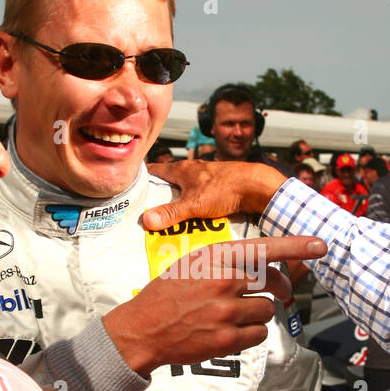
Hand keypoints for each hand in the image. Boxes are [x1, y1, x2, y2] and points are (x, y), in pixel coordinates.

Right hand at [103, 237, 325, 375]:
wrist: (143, 329)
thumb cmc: (167, 294)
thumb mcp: (191, 264)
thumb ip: (225, 262)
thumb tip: (261, 266)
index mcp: (216, 258)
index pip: (264, 249)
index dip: (296, 247)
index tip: (322, 245)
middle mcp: (225, 281)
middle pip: (274, 282)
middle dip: (282, 287)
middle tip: (281, 292)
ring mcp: (227, 311)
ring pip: (268, 310)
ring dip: (259, 314)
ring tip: (234, 315)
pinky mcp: (227, 339)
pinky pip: (259, 335)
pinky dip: (252, 334)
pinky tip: (232, 331)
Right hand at [144, 160, 285, 227]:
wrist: (258, 186)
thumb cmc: (226, 189)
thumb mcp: (194, 204)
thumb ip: (171, 213)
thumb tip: (146, 220)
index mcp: (183, 170)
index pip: (155, 170)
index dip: (142, 178)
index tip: (131, 191)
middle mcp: (194, 171)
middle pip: (170, 181)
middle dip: (160, 195)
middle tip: (149, 212)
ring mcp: (208, 178)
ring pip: (186, 189)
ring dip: (179, 202)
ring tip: (170, 220)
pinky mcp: (220, 187)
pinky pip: (201, 197)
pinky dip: (195, 206)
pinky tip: (195, 220)